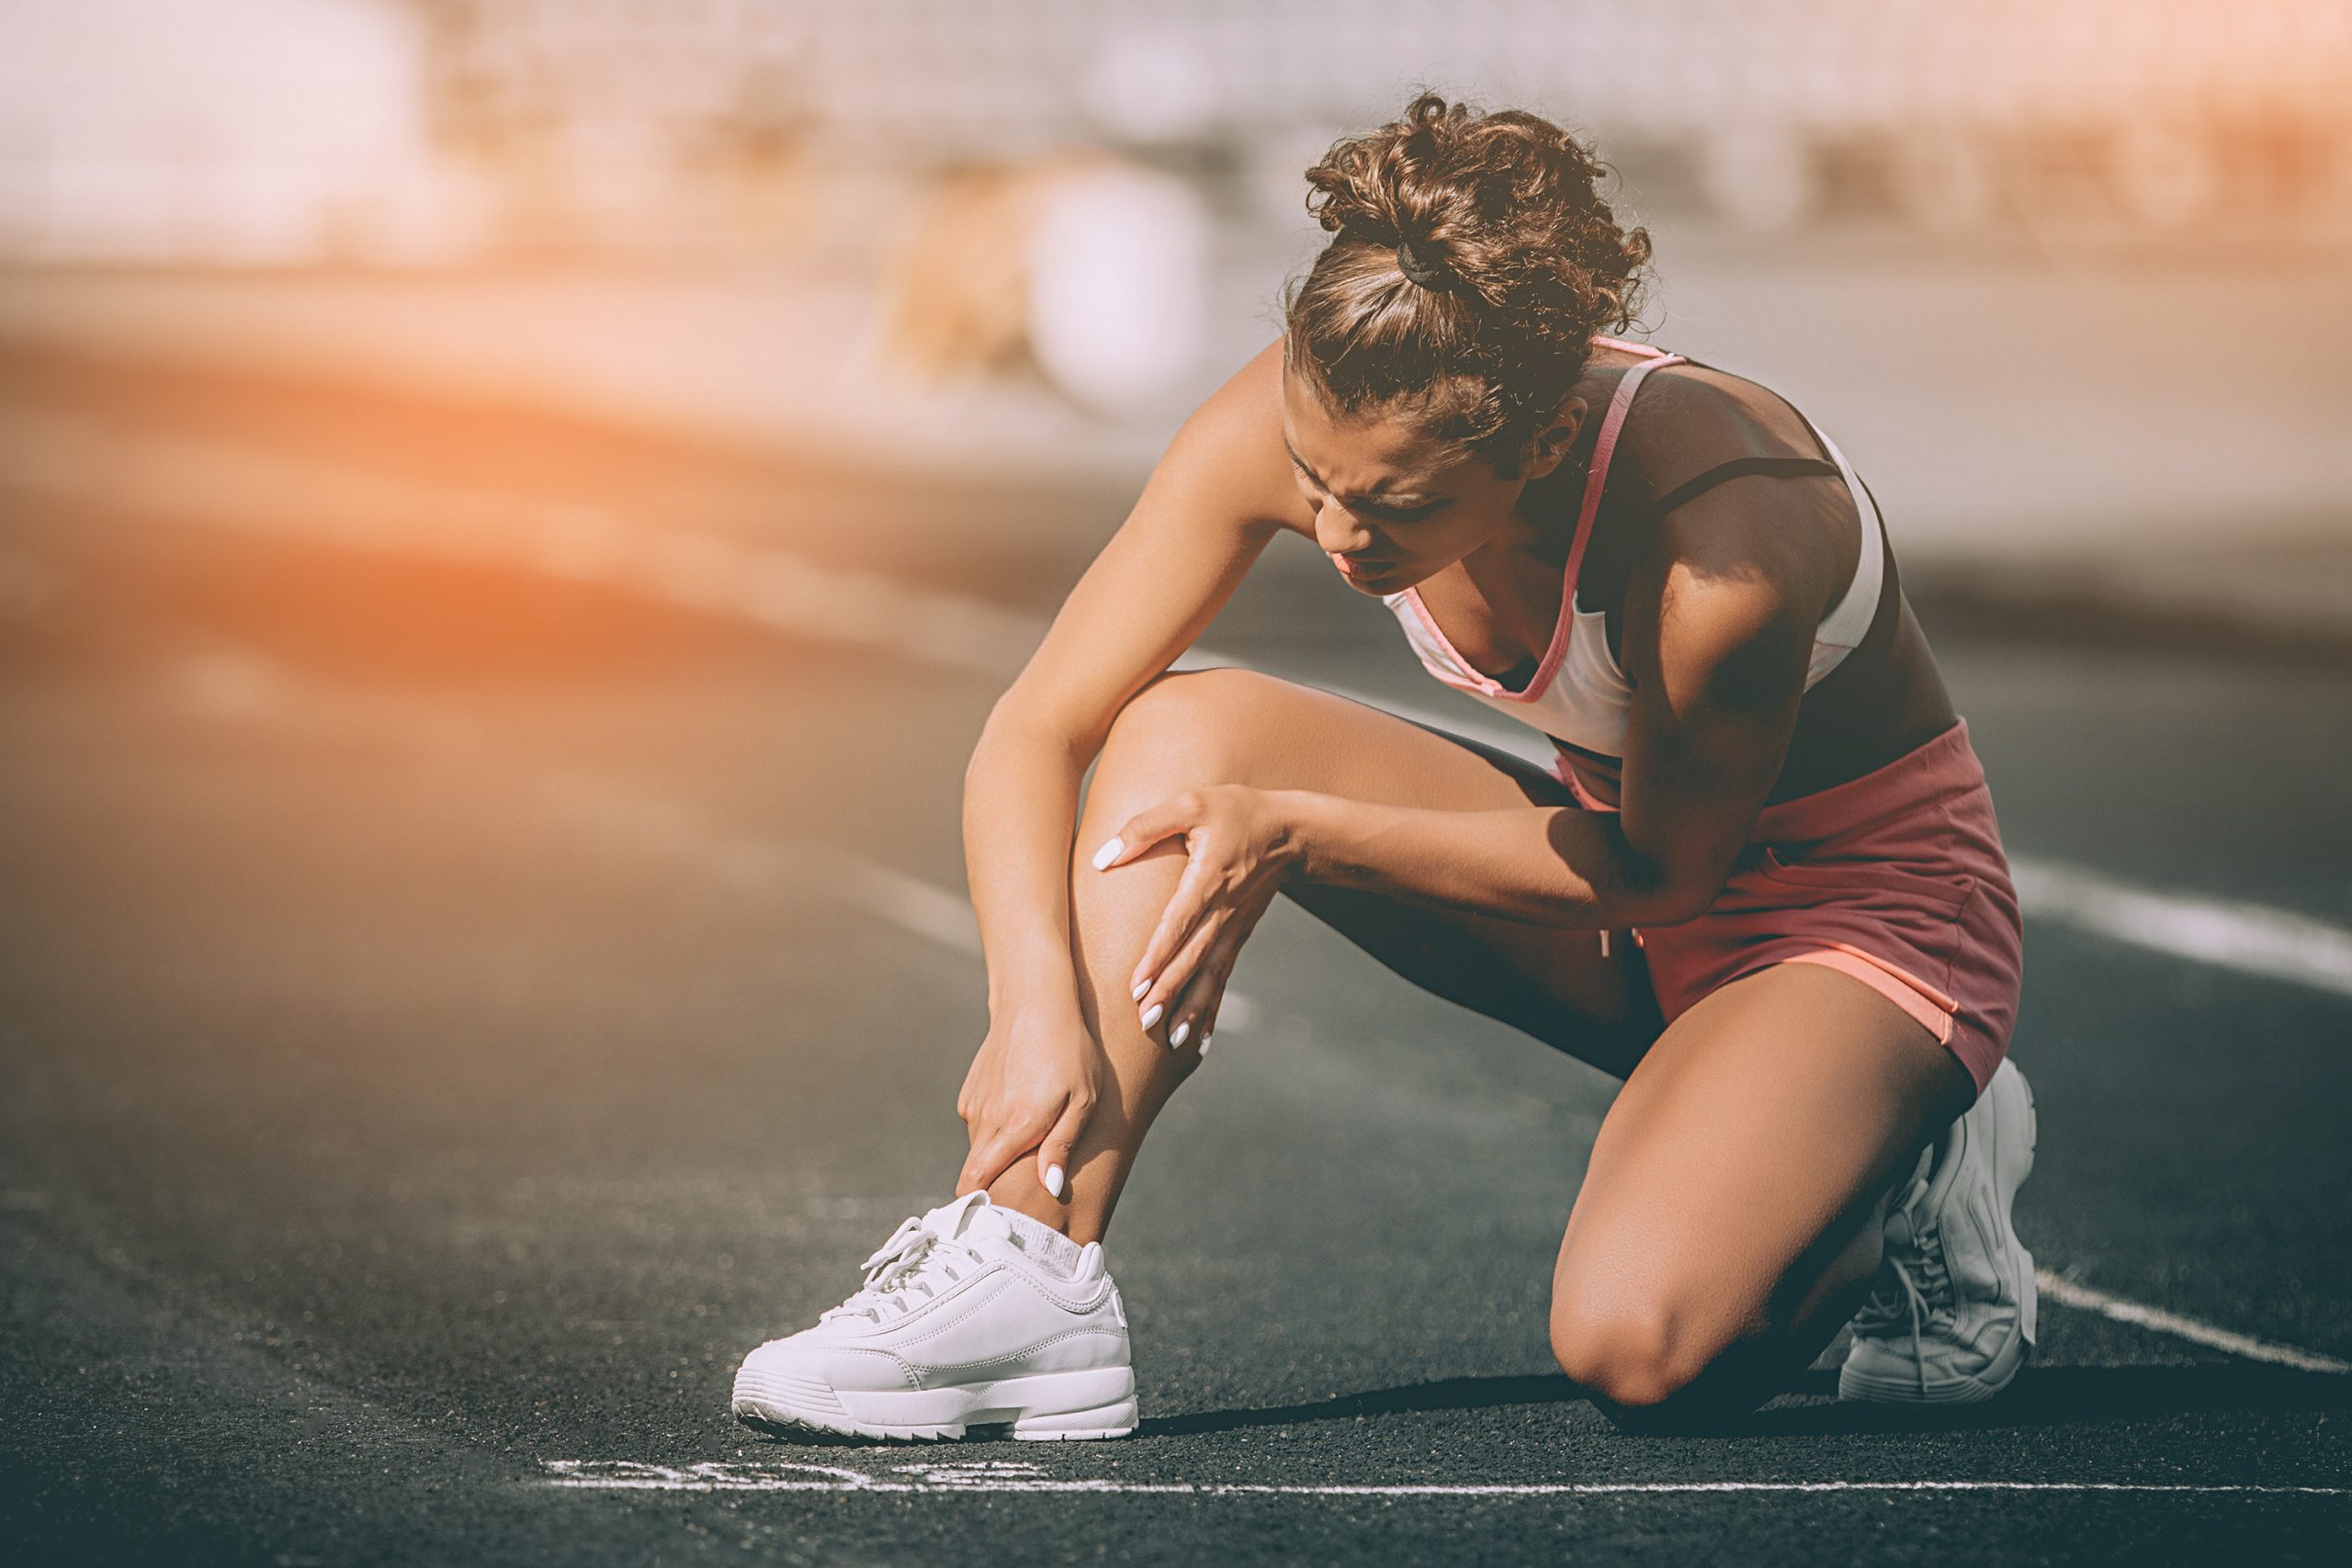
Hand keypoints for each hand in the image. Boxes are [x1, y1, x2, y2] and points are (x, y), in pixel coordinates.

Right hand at [955, 1000, 1104, 1200]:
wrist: (1034, 1001)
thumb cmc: (1071, 1050)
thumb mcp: (1083, 1099)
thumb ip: (1062, 1145)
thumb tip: (1051, 1188)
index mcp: (1016, 1126)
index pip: (975, 1183)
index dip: (978, 1208)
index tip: (994, 1221)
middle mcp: (987, 1119)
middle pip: (977, 1172)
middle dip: (993, 1188)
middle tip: (1021, 1196)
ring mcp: (975, 1104)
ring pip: (981, 1148)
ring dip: (1000, 1154)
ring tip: (1033, 1141)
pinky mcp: (971, 1091)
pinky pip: (980, 1124)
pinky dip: (997, 1128)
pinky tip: (1022, 1108)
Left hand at [1090, 784, 1301, 1053]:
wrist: (1290, 831)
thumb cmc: (1234, 810)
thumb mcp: (1191, 804)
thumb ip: (1145, 827)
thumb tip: (1102, 858)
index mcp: (1208, 877)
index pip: (1180, 921)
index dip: (1160, 953)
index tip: (1138, 983)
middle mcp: (1223, 910)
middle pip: (1194, 958)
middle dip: (1170, 991)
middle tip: (1144, 1022)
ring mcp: (1233, 928)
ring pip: (1210, 976)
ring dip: (1191, 1009)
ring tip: (1171, 1040)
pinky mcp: (1237, 937)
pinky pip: (1222, 978)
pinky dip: (1211, 1010)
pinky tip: (1199, 1040)